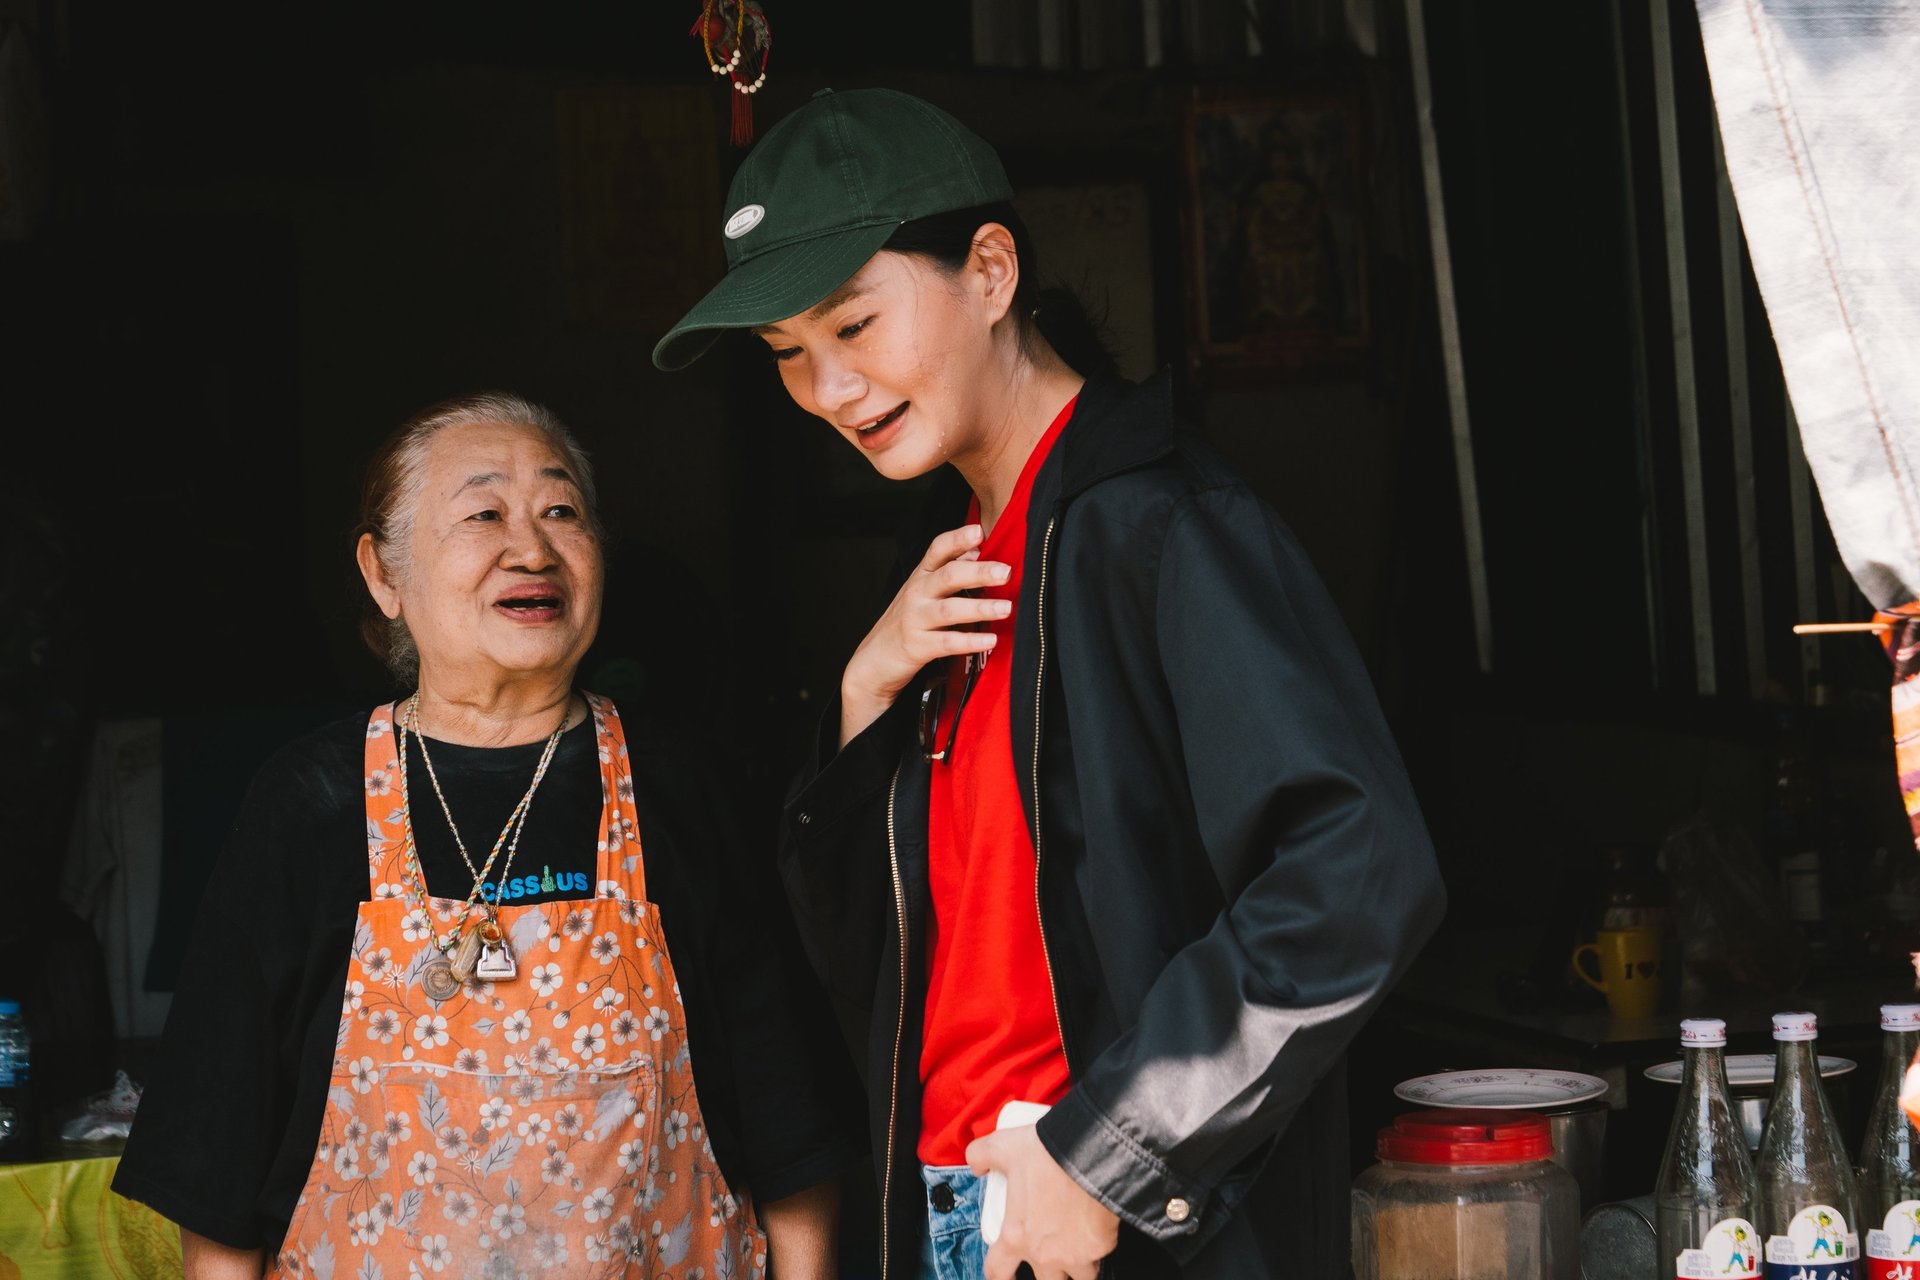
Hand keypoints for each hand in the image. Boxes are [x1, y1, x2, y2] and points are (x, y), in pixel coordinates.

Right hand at [839, 524, 1011, 746]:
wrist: (874, 660)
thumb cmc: (908, 622)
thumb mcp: (924, 591)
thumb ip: (949, 570)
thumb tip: (976, 550)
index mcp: (921, 576)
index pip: (938, 550)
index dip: (957, 539)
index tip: (978, 531)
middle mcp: (917, 593)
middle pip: (948, 576)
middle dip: (978, 572)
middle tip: (1005, 572)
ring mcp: (915, 619)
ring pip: (949, 609)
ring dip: (979, 608)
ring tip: (1005, 608)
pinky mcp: (917, 646)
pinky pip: (946, 642)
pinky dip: (969, 641)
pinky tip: (990, 640)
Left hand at [966, 1123, 1118, 1279]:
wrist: (1093, 1155)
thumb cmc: (1049, 1155)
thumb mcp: (1003, 1147)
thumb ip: (981, 1155)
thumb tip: (976, 1163)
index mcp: (1015, 1236)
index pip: (997, 1271)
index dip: (999, 1274)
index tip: (1004, 1273)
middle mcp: (1044, 1253)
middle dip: (1046, 1273)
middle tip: (1048, 1257)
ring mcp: (1075, 1255)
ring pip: (1077, 1277)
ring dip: (1076, 1266)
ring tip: (1077, 1249)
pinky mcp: (1102, 1247)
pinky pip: (1100, 1255)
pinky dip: (1099, 1247)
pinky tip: (1098, 1230)